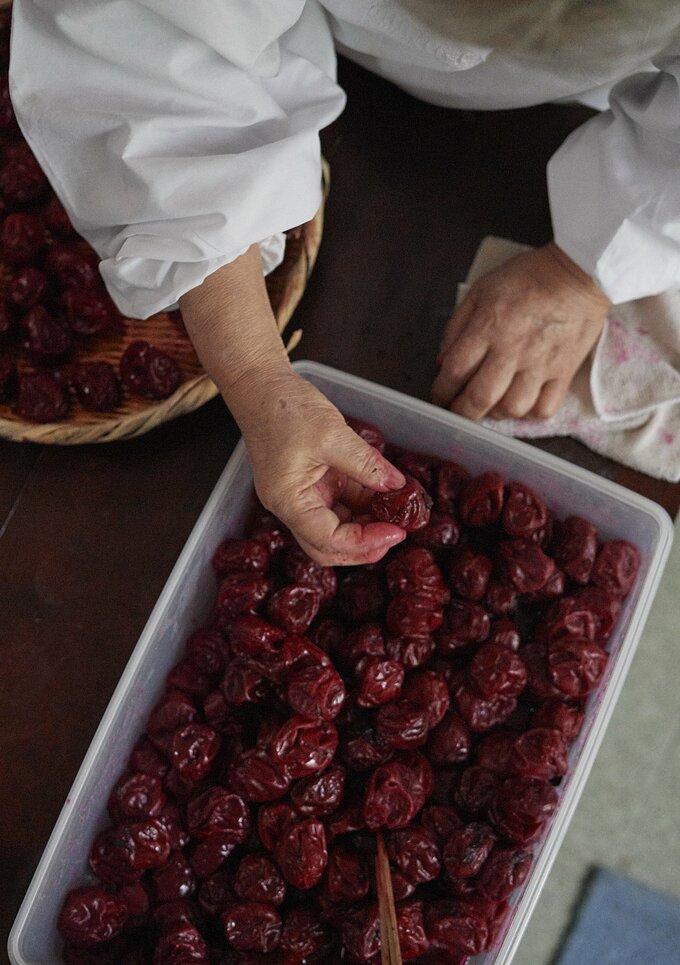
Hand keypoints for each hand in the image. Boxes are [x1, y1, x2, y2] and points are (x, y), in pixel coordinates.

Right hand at [237, 370, 406, 565]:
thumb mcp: (332, 434)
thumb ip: (366, 464)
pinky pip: (338, 504)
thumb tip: (397, 486)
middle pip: (328, 546)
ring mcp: (301, 496)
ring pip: (336, 527)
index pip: (329, 540)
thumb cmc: (283, 408)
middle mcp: (291, 506)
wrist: (261, 386)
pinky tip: (383, 495)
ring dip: (366, 524)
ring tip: (396, 513)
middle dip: (364, 547)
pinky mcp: (311, 483)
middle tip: (397, 534)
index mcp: (288, 501)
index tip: (396, 532)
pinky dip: (361, 504)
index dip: (365, 543)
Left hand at [432, 243, 610, 420]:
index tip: (440, 396)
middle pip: (480, 398)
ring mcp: (541, 363)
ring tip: (492, 404)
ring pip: (512, 408)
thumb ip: (457, 326)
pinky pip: (545, 408)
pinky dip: (530, 413)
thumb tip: (442, 362)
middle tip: (459, 411)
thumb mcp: (481, 290)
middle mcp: (513, 349)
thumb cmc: (528, 278)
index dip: (441, 391)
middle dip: (463, 412)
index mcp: (488, 327)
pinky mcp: (564, 371)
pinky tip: (522, 402)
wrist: (579, 272)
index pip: (455, 371)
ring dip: (496, 413)